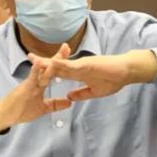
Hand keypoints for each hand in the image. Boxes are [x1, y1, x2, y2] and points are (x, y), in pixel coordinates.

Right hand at [0, 43, 71, 132]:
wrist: (6, 115)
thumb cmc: (21, 110)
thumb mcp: (43, 108)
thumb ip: (55, 104)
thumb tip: (69, 102)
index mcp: (41, 84)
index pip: (53, 72)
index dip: (61, 64)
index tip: (71, 56)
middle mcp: (37, 80)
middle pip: (49, 67)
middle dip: (58, 57)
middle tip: (67, 46)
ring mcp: (31, 83)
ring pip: (43, 70)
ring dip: (51, 61)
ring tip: (60, 52)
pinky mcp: (25, 87)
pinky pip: (32, 77)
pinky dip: (35, 69)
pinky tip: (39, 62)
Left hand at [32, 48, 156, 101]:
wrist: (127, 72)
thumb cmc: (114, 79)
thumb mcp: (95, 91)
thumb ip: (82, 93)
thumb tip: (69, 98)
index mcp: (78, 72)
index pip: (59, 72)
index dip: (47, 71)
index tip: (35, 71)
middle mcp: (78, 66)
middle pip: (57, 65)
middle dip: (43, 63)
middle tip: (29, 58)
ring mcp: (82, 64)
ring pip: (62, 64)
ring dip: (49, 63)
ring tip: (35, 60)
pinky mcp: (88, 64)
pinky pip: (72, 65)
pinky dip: (62, 64)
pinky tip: (52, 62)